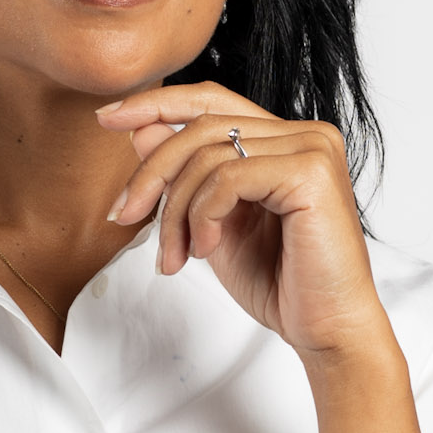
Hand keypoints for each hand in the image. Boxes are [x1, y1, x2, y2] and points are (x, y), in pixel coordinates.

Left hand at [98, 82, 391, 362]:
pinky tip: (207, 249)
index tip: (106, 118)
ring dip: (175, 211)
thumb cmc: (279, 283)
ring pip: (208, 155)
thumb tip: (138, 130)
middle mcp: (304, 134)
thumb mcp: (211, 222)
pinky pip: (228, 177)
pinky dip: (203, 215)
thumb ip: (184, 176)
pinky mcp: (311, 172)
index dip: (157, 103)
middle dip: (151, 173)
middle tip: (122, 217)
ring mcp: (312, 148)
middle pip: (201, 126)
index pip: (211, 102)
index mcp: (284, 140)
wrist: (325, 330)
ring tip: (174, 257)